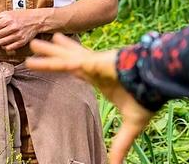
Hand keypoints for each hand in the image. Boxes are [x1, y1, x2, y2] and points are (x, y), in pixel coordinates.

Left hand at [0, 8, 51, 50]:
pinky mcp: (21, 42)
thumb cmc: (20, 15)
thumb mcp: (6, 13)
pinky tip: (7, 40)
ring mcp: (17, 35)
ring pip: (0, 43)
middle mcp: (12, 27)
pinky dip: (5, 45)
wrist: (36, 20)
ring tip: (1, 36)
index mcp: (8, 19)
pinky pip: (8, 48)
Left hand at [26, 34, 154, 163]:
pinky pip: (65, 63)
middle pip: (68, 60)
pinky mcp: (91, 64)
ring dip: (47, 52)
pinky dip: (49, 62)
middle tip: (37, 46)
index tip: (63, 58)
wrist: (155, 82)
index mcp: (101, 79)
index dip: (69, 65)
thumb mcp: (132, 124)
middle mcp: (93, 67)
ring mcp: (91, 64)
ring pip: (64, 58)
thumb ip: (120, 144)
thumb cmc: (146, 97)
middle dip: (53, 53)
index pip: (80, 71)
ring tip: (33, 44)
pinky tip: (35, 57)